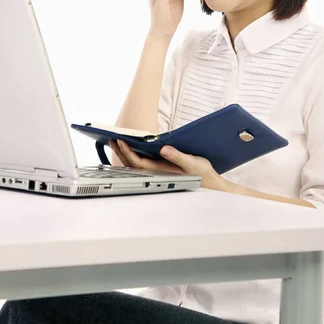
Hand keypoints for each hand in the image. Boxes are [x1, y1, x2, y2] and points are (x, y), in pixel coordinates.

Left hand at [109, 139, 224, 190]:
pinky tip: (132, 149)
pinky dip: (134, 156)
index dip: (127, 152)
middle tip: (113, 138)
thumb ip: (177, 156)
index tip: (120, 141)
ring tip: (118, 142)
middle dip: (122, 152)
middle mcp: (157, 173)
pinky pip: (143, 164)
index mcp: (161, 171)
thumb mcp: (192, 162)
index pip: (138, 162)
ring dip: (126, 154)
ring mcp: (158, 172)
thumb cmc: (203, 174)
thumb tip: (163, 149)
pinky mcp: (161, 170)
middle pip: (133, 164)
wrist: (211, 185)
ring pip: (136, 165)